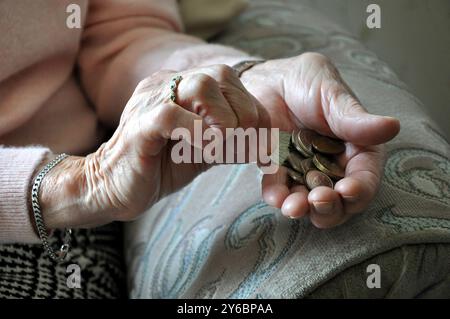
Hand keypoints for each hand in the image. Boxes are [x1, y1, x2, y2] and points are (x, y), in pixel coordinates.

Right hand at [39, 64, 268, 228]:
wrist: (114, 189)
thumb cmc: (160, 167)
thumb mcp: (205, 150)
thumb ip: (230, 139)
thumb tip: (263, 140)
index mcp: (182, 88)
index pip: (228, 79)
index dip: (251, 107)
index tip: (261, 138)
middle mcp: (166, 85)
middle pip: (219, 75)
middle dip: (244, 111)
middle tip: (247, 143)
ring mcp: (150, 101)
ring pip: (199, 86)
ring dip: (224, 118)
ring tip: (226, 146)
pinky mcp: (139, 124)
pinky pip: (172, 115)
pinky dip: (198, 132)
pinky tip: (207, 151)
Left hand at [241, 53, 400, 227]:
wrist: (269, 79)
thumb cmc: (308, 82)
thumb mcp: (332, 95)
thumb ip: (355, 118)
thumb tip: (392, 127)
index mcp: (356, 150)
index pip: (364, 178)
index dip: (359, 189)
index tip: (347, 190)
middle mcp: (332, 168)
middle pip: (338, 201)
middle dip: (330, 207)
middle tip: (319, 199)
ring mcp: (303, 173)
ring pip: (308, 203)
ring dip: (304, 210)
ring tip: (295, 207)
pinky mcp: (277, 172)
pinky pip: (278, 191)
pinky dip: (278, 198)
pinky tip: (277, 198)